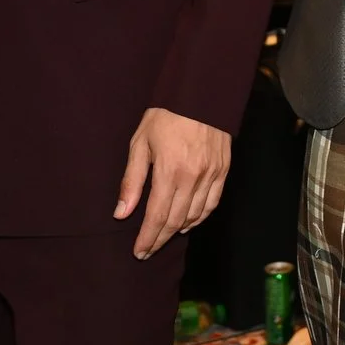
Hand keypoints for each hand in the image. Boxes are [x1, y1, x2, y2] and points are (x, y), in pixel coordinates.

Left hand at [116, 107, 232, 259]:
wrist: (201, 92)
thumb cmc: (165, 115)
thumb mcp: (140, 143)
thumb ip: (132, 180)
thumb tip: (121, 212)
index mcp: (170, 172)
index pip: (157, 216)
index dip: (147, 238)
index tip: (139, 252)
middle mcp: (193, 177)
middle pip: (176, 220)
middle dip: (160, 239)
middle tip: (148, 250)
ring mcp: (211, 175)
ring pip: (195, 215)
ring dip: (179, 230)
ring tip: (164, 236)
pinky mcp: (223, 170)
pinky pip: (212, 203)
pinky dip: (200, 217)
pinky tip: (189, 222)